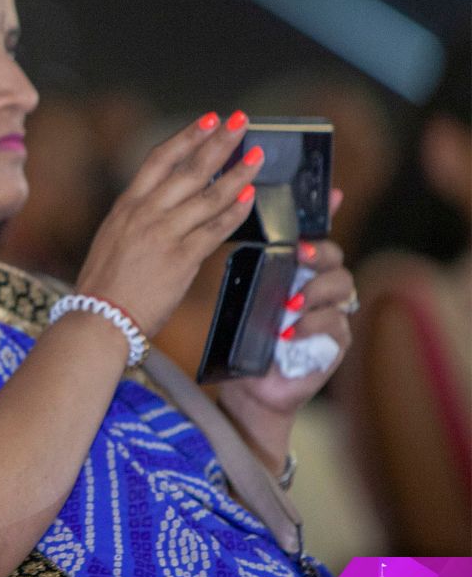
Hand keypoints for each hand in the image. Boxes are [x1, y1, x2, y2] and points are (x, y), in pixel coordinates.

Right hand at [76, 111, 259, 337]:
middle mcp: (144, 213)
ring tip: (258, 156)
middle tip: (241, 121)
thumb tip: (167, 207)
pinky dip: (235, 211)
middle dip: (218, 142)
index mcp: (126, 206)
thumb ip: (139, 220)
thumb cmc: (105, 285)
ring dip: (238, 173)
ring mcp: (163, 234)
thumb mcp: (113, 239)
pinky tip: (251, 197)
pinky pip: (215, 230)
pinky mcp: (180, 259)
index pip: (159, 159)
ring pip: (208, 195)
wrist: (99, 317)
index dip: (186, 136)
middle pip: (189, 168)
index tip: (208, 119)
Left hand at [219, 191, 353, 422]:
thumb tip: (234, 223)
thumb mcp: (246, 294)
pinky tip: (288, 331)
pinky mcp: (337, 342)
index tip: (333, 194)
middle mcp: (322, 285)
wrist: (253, 383)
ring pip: (342, 287)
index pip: (317, 234)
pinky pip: (336, 324)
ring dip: (314, 291)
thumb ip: (254, 267)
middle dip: (321, 252)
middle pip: (336, 256)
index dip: (327, 213)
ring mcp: (334, 312)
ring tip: (289, 303)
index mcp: (300, 270)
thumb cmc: (249, 334)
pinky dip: (311, 325)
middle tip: (301, 254)